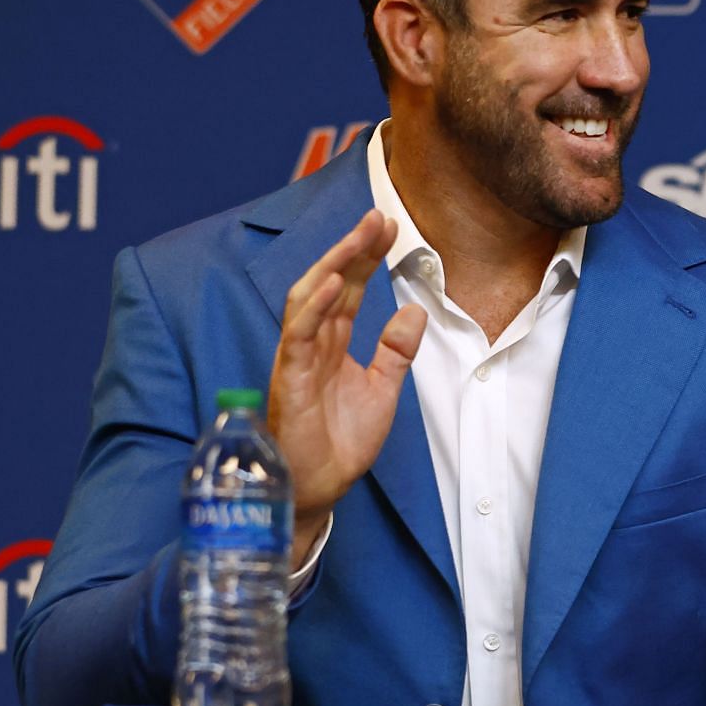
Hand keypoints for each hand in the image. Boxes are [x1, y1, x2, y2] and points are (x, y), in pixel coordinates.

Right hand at [267, 210, 426, 565]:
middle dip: (353, 248)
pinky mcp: (290, 378)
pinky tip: (336, 281)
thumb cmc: (340, 442)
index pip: (352, 289)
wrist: (320, 489)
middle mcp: (313, 343)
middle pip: (331, 283)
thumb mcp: (383, 389)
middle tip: (378, 216)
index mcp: (333, 343)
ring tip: (359, 237)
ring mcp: (299, 358)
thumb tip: (415, 311)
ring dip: (335, 264)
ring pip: (310, 298)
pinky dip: (315, 306)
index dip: (368, 257)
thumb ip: (396, 351)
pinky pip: (298, 334)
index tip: (389, 226)